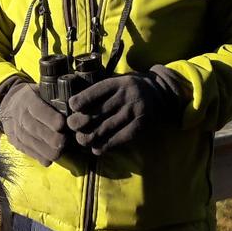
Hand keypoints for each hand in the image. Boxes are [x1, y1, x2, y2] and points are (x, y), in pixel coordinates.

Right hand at [0, 81, 67, 165]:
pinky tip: (51, 158)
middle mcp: (21, 117)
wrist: (9, 106)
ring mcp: (18, 132)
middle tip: (66, 141)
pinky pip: (30, 153)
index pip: (38, 110)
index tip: (63, 124)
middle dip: (53, 138)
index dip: (51, 119)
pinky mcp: (17, 144)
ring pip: (34, 144)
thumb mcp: (41, 91)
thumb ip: (55, 97)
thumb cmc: (33, 97)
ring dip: (49, 150)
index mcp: (28, 100)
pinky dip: (42, 157)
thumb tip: (74, 105)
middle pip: (36, 130)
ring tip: (61, 150)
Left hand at [65, 67, 188, 154]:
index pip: (94, 92)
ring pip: (105, 129)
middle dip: (79, 122)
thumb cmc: (129, 89)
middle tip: (72, 126)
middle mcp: (126, 96)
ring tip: (81, 140)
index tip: (71, 107)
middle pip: (96, 113)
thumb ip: (99, 91)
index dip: (79, 102)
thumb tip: (72, 106)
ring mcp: (134, 111)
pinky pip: (119, 139)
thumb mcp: (117, 81)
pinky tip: (96, 149)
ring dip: (89, 137)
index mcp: (117, 83)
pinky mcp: (141, 125)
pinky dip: (105, 146)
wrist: (160, 93)